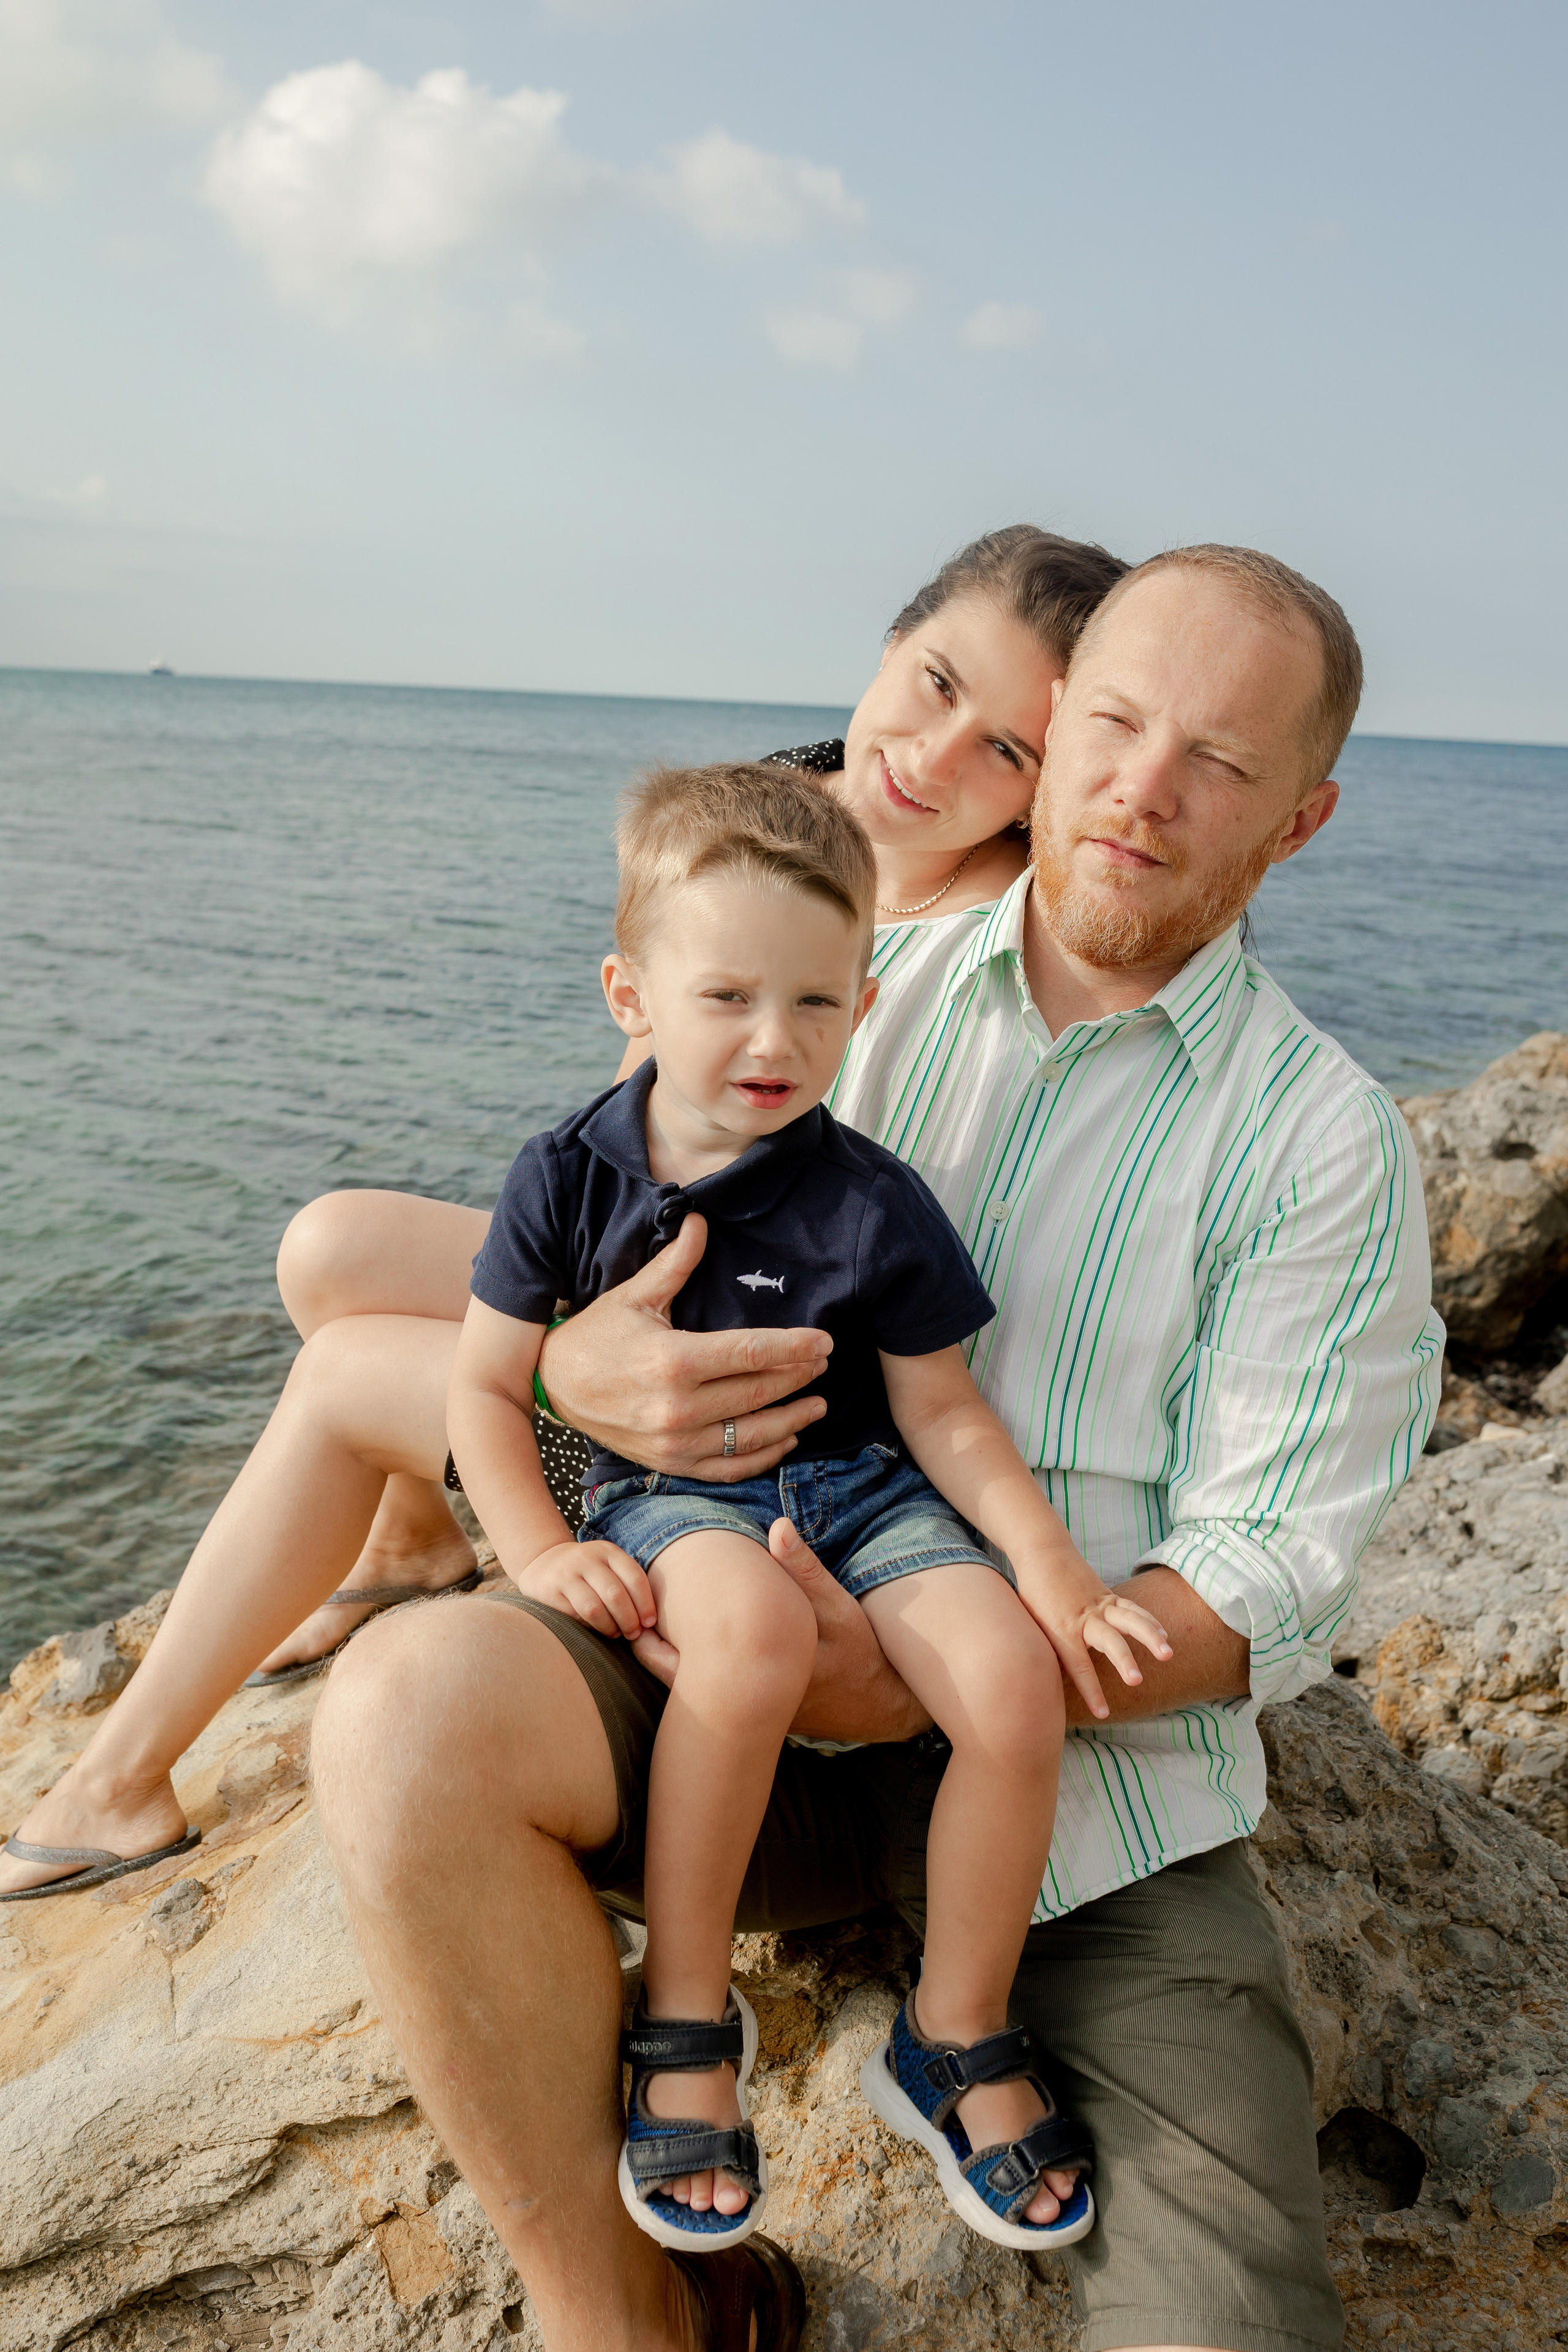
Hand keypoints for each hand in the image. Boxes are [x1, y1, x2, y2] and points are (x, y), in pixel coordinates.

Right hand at [514, 1541, 655, 1640]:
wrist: (544, 1564)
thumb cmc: (587, 1572)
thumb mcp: (607, 1565)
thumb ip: (627, 1582)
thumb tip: (649, 1618)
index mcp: (608, 1551)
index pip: (634, 1577)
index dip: (646, 1603)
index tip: (649, 1622)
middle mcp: (587, 1559)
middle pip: (616, 1595)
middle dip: (629, 1620)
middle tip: (633, 1634)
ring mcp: (566, 1574)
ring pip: (595, 1608)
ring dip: (610, 1627)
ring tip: (616, 1634)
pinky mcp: (550, 1592)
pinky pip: (575, 1616)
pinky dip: (590, 1627)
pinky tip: (597, 1630)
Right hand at [539, 1214, 832, 1481]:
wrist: (556, 1386)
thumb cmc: (598, 1335)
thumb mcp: (634, 1295)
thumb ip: (674, 1264)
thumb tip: (699, 1220)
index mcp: (673, 1361)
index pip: (751, 1354)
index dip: (794, 1348)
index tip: (825, 1342)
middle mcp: (678, 1408)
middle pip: (759, 1392)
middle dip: (799, 1377)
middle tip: (823, 1363)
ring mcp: (676, 1442)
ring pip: (752, 1436)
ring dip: (792, 1420)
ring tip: (817, 1404)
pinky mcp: (672, 1464)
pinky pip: (730, 1468)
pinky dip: (763, 1457)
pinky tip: (785, 1439)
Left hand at [631, 1517, 932, 1744]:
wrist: (882, 1703)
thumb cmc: (861, 1650)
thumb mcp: (840, 1607)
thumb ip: (806, 1570)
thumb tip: (778, 1526)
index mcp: (769, 1671)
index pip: (699, 1664)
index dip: (661, 1646)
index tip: (641, 1619)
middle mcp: (757, 1703)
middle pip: (686, 1687)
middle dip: (654, 1657)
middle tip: (630, 1627)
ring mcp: (757, 1718)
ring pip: (698, 1698)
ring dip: (672, 1670)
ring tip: (644, 1637)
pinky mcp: (760, 1721)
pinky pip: (717, 1705)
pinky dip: (697, 1683)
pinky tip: (682, 1656)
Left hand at [1013, 1552, 1173, 1722]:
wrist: (1043, 1552)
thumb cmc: (1033, 1595)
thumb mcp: (1032, 1625)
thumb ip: (1049, 1651)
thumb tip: (1052, 1682)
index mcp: (1062, 1629)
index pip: (1078, 1666)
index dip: (1091, 1690)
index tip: (1102, 1713)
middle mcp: (1084, 1618)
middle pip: (1108, 1641)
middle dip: (1123, 1661)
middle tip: (1136, 1680)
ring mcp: (1099, 1605)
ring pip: (1128, 1620)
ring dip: (1149, 1637)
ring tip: (1167, 1654)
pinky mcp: (1109, 1596)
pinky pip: (1132, 1609)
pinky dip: (1149, 1621)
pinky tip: (1164, 1635)